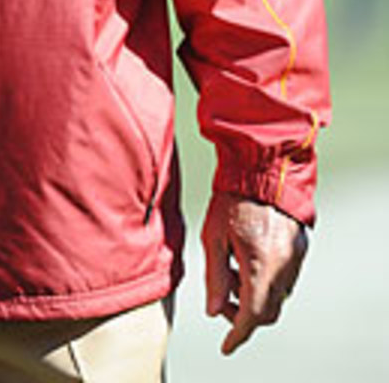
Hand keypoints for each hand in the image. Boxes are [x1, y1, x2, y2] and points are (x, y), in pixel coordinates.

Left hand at [201, 192, 306, 354]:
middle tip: (220, 300)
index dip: (237, 333)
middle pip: (268, 311)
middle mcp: (285, 266)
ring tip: (228, 272)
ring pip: (277, 296)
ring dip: (254, 297)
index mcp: (262, 265)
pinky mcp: (299, 247)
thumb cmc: (233, 195)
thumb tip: (213, 308)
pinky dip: (265, 281)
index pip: (252, 315)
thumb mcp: (214, 235)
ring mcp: (295, 257)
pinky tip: (244, 261)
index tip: (227, 346)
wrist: (264, 166)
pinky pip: (284, 278)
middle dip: (243, 314)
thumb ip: (214, 275)